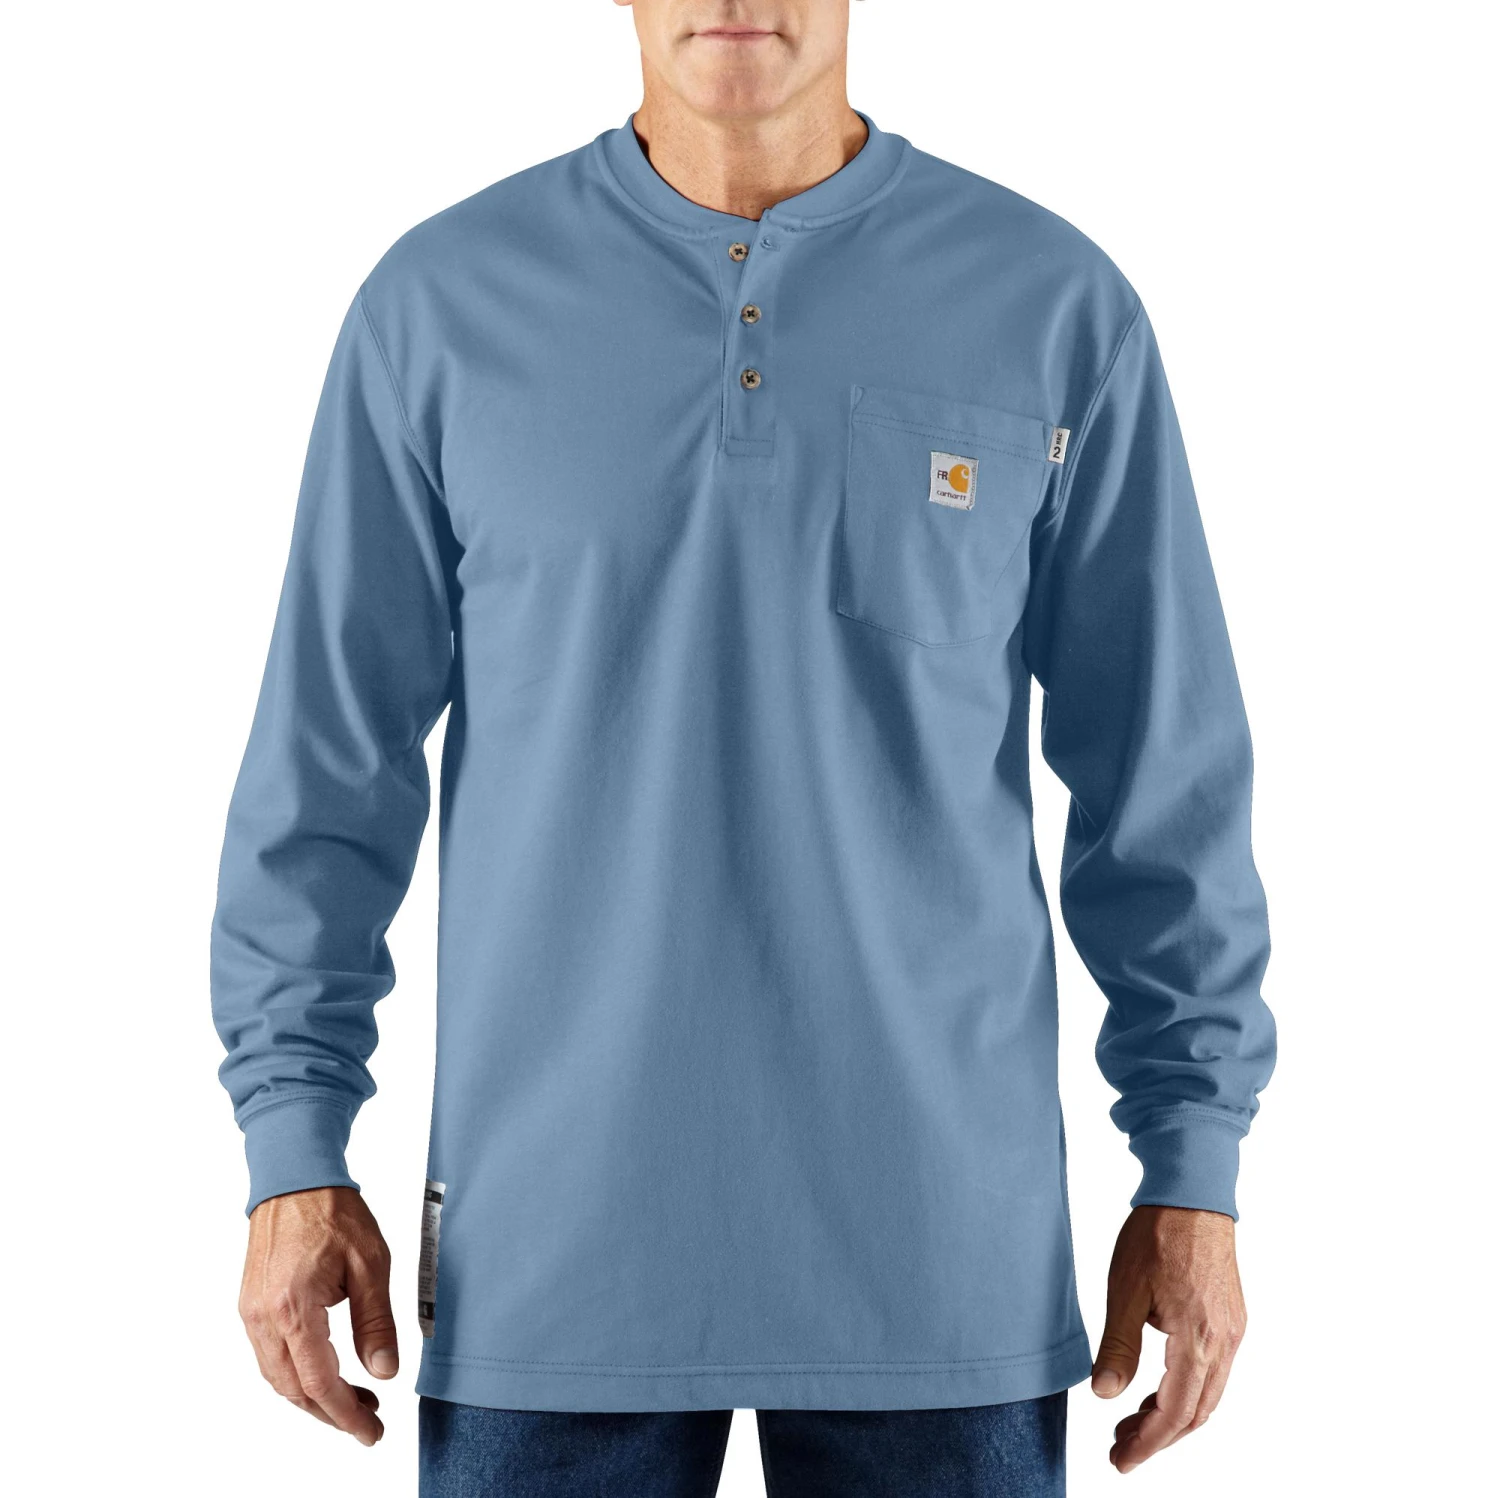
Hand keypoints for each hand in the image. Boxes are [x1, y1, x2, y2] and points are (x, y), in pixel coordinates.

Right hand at [238, 1186, 397, 1445]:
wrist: (294, 1178)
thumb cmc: (331, 1212)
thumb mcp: (370, 1263)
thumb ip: (376, 1322)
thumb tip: (384, 1371)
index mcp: (293, 1309)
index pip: (319, 1383)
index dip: (347, 1414)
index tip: (371, 1431)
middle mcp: (264, 1318)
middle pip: (294, 1390)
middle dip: (332, 1413)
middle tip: (368, 1421)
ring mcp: (252, 1313)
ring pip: (279, 1378)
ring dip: (314, 1397)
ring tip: (355, 1399)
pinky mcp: (252, 1306)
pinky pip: (270, 1357)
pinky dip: (297, 1374)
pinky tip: (326, 1372)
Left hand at [1090, 1205, 1246, 1472]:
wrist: (1193, 1192)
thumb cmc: (1157, 1234)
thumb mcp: (1125, 1290)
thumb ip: (1118, 1347)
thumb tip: (1105, 1394)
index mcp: (1196, 1339)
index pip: (1174, 1412)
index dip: (1147, 1443)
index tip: (1121, 1459)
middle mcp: (1223, 1342)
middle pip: (1195, 1413)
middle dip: (1158, 1437)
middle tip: (1121, 1447)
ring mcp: (1231, 1331)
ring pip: (1208, 1395)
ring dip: (1173, 1417)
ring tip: (1134, 1422)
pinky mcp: (1231, 1318)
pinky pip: (1215, 1372)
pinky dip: (1188, 1392)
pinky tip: (1160, 1387)